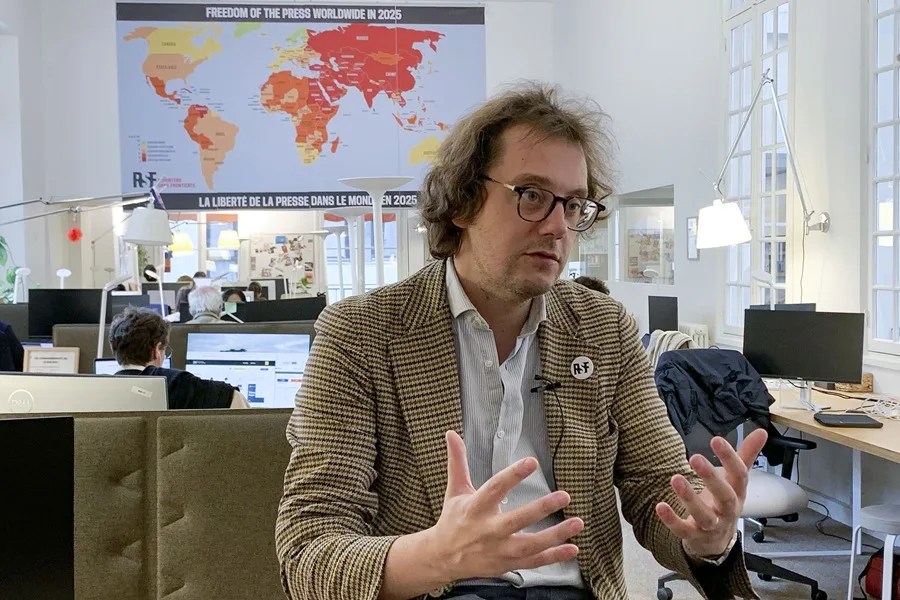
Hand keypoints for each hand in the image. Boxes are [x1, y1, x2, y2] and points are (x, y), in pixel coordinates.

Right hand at [426, 431, 584, 581]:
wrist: (443, 557)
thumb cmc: (453, 520)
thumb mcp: (455, 490)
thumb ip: (458, 462)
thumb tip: (451, 434)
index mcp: (475, 508)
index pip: (495, 488)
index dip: (513, 475)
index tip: (532, 462)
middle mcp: (487, 530)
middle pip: (516, 520)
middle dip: (541, 508)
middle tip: (564, 496)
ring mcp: (499, 550)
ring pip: (530, 545)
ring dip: (555, 535)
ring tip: (577, 522)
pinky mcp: (507, 564)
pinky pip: (534, 562)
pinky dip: (554, 557)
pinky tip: (573, 549)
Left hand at [655, 428, 767, 558]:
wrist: (718, 542)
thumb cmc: (725, 503)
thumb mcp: (737, 481)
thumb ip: (746, 455)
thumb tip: (761, 431)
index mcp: (737, 493)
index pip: (739, 475)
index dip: (730, 458)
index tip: (716, 439)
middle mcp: (727, 511)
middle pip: (725, 496)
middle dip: (711, 478)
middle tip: (695, 457)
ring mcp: (711, 526)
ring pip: (704, 515)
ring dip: (690, 498)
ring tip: (675, 479)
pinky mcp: (694, 536)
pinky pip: (684, 530)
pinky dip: (672, 520)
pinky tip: (660, 506)